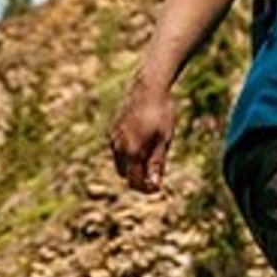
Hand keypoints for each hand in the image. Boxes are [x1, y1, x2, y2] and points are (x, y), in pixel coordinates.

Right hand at [108, 74, 175, 192]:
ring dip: (132, 165)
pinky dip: (127, 153)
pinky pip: (117, 149)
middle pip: (125, 174)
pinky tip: (142, 142)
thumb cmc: (161, 113)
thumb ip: (157, 163)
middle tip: (154, 174)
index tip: (157, 187)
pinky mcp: (112, 129)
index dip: (146, 189)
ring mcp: (113, 137)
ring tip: (150, 156)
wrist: (149, 87)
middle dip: (138, 177)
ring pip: (120, 162)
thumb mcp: (164, 140)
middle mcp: (119, 147)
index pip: (134, 181)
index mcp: (133, 151)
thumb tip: (155, 184)